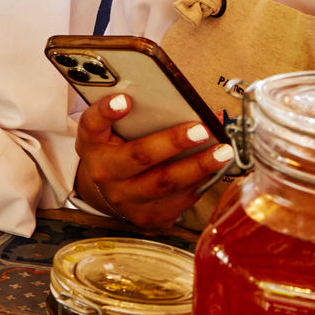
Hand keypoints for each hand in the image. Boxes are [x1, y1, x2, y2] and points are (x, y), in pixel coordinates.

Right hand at [72, 93, 231, 231]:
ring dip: (197, 167)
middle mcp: (105, 174)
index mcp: (92, 144)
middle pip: (140, 156)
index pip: (93, 124)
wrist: (108, 190)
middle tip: (202, 130)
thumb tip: (164, 98)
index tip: (125, 100)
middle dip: (173, 142)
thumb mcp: (106, 129)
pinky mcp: (146, 217)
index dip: (107, 112)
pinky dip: (198, 185)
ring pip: (165, 183)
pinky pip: (177, 202)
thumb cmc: (112, 149)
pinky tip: (213, 172)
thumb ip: (126, 114)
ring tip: (222, 154)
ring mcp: (126, 200)